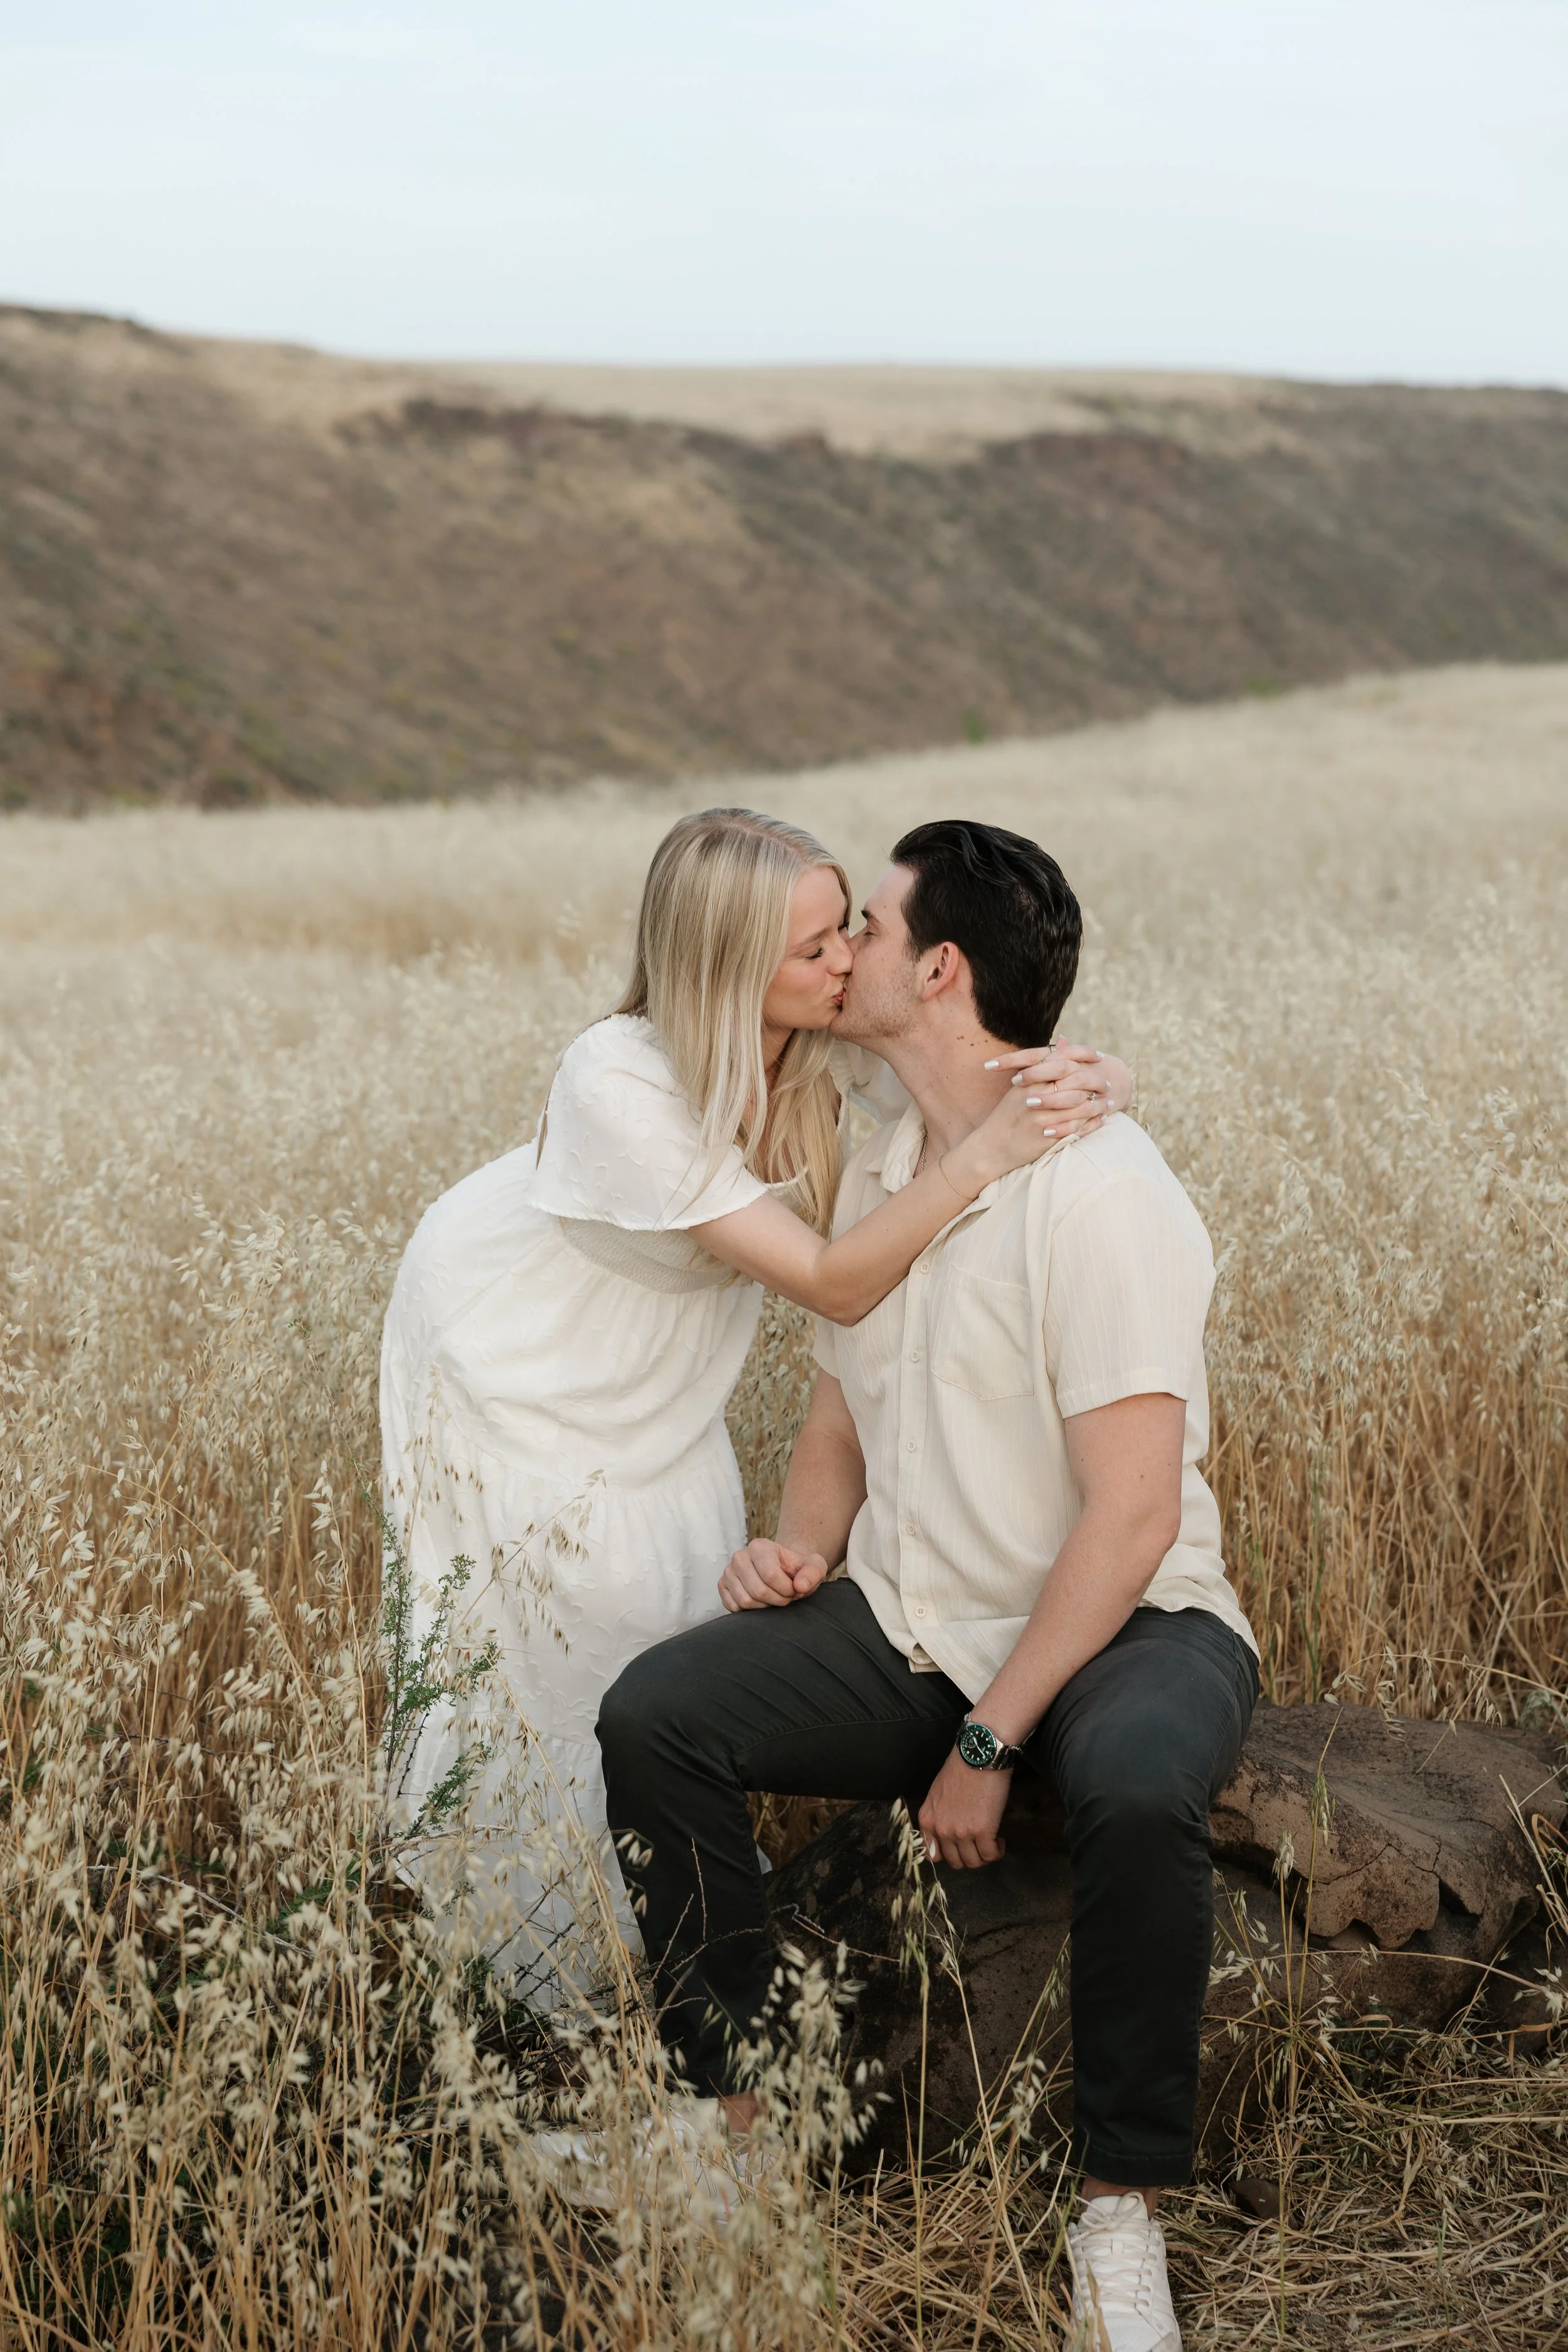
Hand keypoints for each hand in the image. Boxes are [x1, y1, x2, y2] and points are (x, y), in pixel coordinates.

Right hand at [718, 1538, 829, 1612]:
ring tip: (775, 1598)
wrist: (782, 1570)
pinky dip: (750, 1610)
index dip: (787, 1590)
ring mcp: (728, 1571)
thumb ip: (813, 1572)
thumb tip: (800, 1586)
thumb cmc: (796, 1568)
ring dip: (765, 1607)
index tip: (795, 1589)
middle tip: (786, 1597)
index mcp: (760, 1546)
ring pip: (745, 1601)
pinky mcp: (723, 1586)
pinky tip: (761, 1602)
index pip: (770, 1575)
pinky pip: (734, 1607)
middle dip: (778, 1600)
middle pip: (758, 1590)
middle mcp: (740, 1556)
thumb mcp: (813, 1565)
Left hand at [917, 1749, 1010, 1868]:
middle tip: (978, 1845)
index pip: (932, 1855)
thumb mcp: (938, 1793)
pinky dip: (997, 1852)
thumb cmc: (961, 1768)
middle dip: (968, 1856)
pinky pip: (990, 1855)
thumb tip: (948, 1831)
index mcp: (928, 1819)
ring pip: (974, 1862)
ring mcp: (961, 1832)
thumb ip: (939, 1815)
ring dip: (984, 1856)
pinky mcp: (983, 1831)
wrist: (979, 1755)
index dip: (948, 1854)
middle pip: (955, 1861)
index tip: (959, 1848)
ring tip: (991, 1843)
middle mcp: (941, 1829)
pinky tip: (1000, 1841)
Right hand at [986, 1041, 1127, 1138]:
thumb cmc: (1008, 1114)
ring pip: (1082, 1105)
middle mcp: (1038, 1095)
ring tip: (1109, 1102)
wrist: (993, 1145)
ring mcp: (1044, 1116)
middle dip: (1097, 1082)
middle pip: (1078, 1081)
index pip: (1064, 1060)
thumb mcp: (1020, 1086)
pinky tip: (1101, 1119)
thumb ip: (1043, 1066)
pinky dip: (1093, 1122)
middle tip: (1107, 1084)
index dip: (1085, 1055)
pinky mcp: (1049, 1136)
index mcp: (1031, 1079)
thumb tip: (1065, 1043)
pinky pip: (1079, 1127)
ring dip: (1099, 1104)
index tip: (1099, 1057)